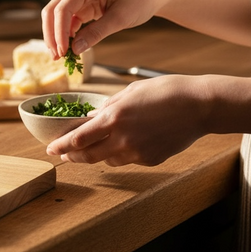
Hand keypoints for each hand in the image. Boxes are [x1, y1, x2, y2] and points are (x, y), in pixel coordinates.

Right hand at [41, 0, 164, 57]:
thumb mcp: (120, 19)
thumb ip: (96, 33)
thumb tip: (75, 49)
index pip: (62, 9)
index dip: (59, 32)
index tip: (62, 52)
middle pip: (52, 10)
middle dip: (52, 34)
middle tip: (56, 57)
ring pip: (56, 15)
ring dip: (56, 35)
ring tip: (61, 55)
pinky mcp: (81, 2)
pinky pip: (67, 19)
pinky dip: (66, 33)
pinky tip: (70, 47)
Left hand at [45, 75, 209, 166]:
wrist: (201, 106)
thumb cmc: (166, 91)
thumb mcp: (130, 92)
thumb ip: (109, 107)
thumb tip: (92, 118)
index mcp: (113, 118)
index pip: (77, 139)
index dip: (60, 146)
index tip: (50, 149)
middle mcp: (122, 138)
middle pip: (87, 156)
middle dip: (72, 157)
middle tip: (64, 155)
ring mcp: (137, 152)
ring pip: (108, 160)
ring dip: (97, 154)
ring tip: (95, 147)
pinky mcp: (151, 160)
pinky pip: (128, 159)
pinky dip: (122, 153)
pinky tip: (128, 142)